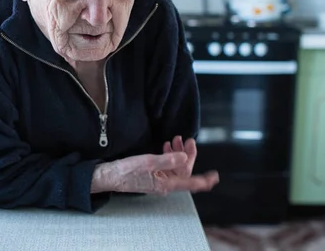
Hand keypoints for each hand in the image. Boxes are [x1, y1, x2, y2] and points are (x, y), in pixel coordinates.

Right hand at [91, 138, 218, 194]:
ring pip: (176, 167)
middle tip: (189, 141)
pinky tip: (166, 146)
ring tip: (176, 139)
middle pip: (184, 171)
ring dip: (178, 153)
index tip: (214, 176)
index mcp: (167, 184)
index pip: (190, 182)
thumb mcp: (148, 162)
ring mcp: (159, 180)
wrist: (109, 176)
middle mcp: (165, 184)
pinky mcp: (153, 175)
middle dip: (188, 155)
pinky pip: (167, 166)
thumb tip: (184, 157)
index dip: (204, 180)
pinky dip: (169, 155)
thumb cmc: (127, 171)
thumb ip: (167, 160)